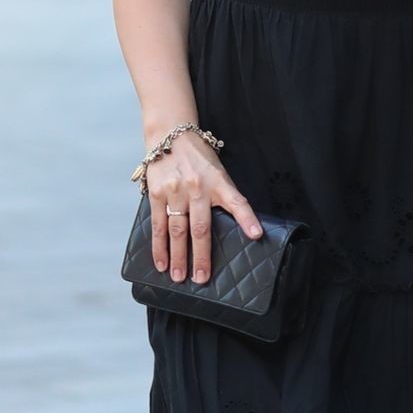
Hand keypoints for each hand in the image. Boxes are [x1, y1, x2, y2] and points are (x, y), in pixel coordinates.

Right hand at [146, 131, 262, 284]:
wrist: (170, 135)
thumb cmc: (199, 157)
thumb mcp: (219, 172)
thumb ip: (225, 197)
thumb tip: (240, 228)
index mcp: (217, 182)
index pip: (237, 202)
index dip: (248, 219)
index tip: (256, 235)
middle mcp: (196, 187)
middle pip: (200, 228)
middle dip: (201, 256)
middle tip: (201, 278)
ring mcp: (175, 191)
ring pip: (176, 230)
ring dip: (177, 256)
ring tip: (179, 277)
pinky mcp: (156, 193)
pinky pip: (158, 224)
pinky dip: (158, 246)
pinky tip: (161, 262)